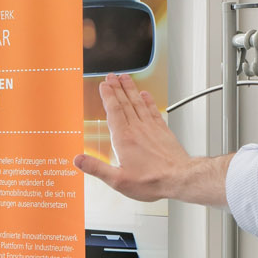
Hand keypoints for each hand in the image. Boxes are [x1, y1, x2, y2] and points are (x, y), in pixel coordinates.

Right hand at [75, 74, 193, 200]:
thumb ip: (97, 168)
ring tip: (125, 78)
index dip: (107, 96)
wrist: (178, 178)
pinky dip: (147, 100)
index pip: (113, 110)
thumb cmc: (152, 181)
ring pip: (138, 103)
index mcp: (124, 138)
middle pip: (125, 102)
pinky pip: (153, 110)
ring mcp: (151, 128)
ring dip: (130, 89)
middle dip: (117, 87)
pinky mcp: (162, 131)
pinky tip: (145, 94)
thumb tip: (79, 160)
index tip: (103, 85)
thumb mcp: (118, 180)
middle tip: (112, 76)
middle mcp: (138, 129)